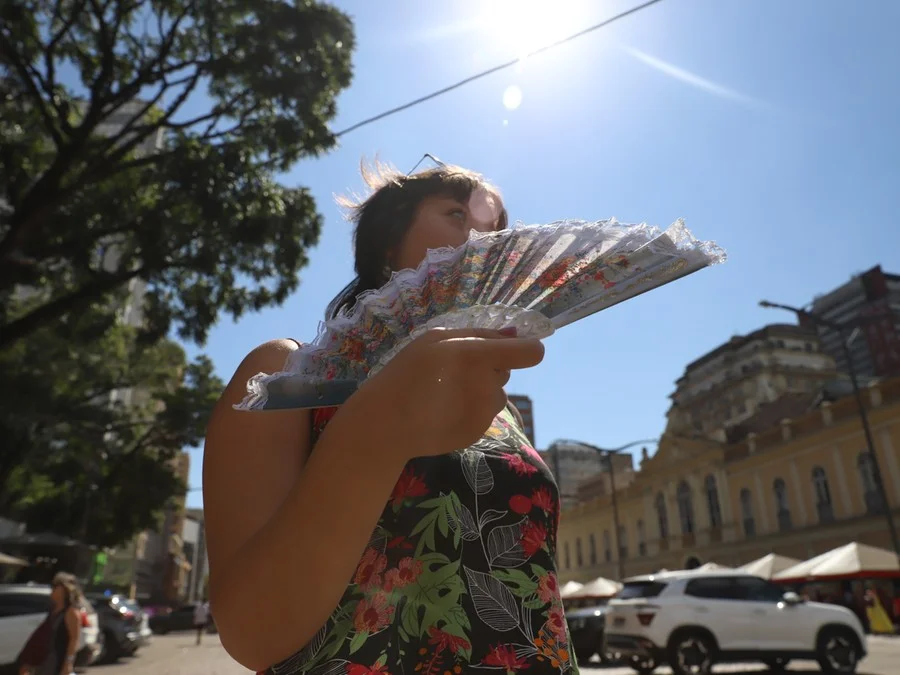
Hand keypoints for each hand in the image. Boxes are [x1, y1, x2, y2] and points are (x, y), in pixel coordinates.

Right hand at [356, 327, 543, 457]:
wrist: (387, 422)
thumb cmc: (407, 372)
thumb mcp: (435, 339)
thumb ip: (480, 334)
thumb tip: (515, 334)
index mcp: (477, 356)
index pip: (530, 353)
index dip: (527, 349)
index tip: (514, 350)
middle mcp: (488, 385)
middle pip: (506, 371)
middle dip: (489, 368)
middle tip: (454, 372)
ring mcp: (485, 412)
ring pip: (497, 394)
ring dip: (481, 391)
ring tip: (447, 394)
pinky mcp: (480, 432)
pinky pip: (486, 414)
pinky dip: (471, 410)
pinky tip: (445, 411)